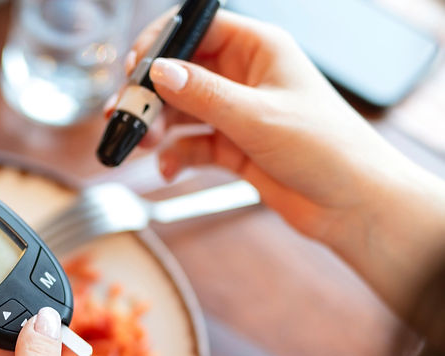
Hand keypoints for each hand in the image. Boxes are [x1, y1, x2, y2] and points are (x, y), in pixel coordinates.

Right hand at [117, 10, 444, 318]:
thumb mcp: (256, 117)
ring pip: (180, 110)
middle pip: (180, 73)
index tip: (134, 70)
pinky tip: (168, 168)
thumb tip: (160, 72)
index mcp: (258, 49)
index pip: (197, 29)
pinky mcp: (232, 146)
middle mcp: (244, 76)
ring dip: (156, 127)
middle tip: (125, 116)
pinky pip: (190, 143)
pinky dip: (174, 156)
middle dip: (150, 95)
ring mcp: (236, 112)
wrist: (351, 204)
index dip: (161, 45)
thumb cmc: (326, 149)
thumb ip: (203, 94)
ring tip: (141, 144)